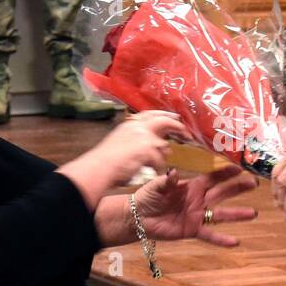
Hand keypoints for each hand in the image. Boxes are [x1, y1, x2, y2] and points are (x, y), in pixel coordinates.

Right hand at [59, 111, 183, 209]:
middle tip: (187, 134)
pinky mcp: (147, 149)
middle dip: (177, 127)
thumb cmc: (106, 159)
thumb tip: (152, 141)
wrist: (99, 167)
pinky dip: (157, 167)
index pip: (151, 114)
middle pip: (164, 121)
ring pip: (163, 145)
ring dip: (163, 154)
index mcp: (130, 124)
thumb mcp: (119, 140)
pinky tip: (152, 171)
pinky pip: (160, 160)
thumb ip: (135, 137)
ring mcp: (144, 137)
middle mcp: (138, 127)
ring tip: (158, 161)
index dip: (165, 115)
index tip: (175, 116)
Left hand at [134, 165, 257, 247]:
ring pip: (221, 214)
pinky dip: (222, 239)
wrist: (138, 218)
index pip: (213, 178)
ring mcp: (197, 215)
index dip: (225, 173)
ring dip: (237, 214)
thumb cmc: (147, 197)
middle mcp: (198, 200)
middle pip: (222, 193)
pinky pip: (209, 234)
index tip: (240, 168)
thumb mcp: (156, 186)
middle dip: (238, 188)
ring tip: (253, 213)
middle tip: (254, 183)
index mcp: (192, 186)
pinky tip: (235, 241)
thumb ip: (166, 180)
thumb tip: (172, 172)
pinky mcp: (192, 230)